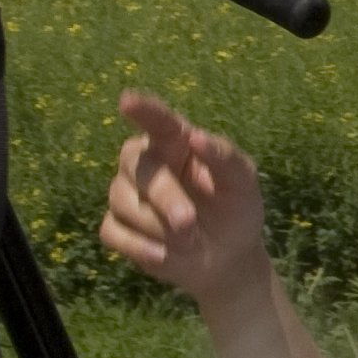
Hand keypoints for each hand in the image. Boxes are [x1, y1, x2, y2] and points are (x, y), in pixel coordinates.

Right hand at [99, 90, 273, 309]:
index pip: (158, 122)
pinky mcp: (116, 227)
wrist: (228, 257)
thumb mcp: (243, 184)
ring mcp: (126, 196)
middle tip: (189, 222)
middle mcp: (145, 165)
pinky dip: (141, 247)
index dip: (144, 110)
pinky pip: (113, 232)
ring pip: (123, 202)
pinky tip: (165, 254)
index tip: (128, 100)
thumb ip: (225, 158)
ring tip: (191, 240)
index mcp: (176, 145)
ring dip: (159, 227)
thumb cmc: (236, 209)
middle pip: (138, 167)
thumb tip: (196, 137)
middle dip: (163, 196)